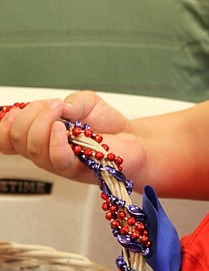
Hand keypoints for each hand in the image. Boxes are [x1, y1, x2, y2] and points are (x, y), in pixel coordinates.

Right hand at [0, 92, 146, 183]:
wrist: (133, 140)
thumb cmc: (106, 125)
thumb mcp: (87, 102)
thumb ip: (73, 101)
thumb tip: (59, 106)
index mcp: (40, 135)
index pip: (7, 139)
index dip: (2, 127)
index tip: (15, 111)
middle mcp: (46, 151)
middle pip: (17, 139)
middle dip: (28, 116)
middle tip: (51, 105)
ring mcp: (60, 162)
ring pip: (34, 149)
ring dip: (42, 123)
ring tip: (59, 110)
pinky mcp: (79, 169)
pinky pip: (58, 160)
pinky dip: (57, 141)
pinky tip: (63, 129)